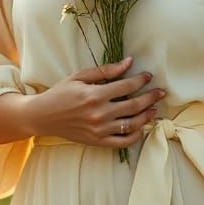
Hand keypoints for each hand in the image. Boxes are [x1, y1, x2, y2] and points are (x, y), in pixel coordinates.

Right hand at [30, 55, 165, 149]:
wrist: (43, 116)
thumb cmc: (61, 93)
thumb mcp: (80, 77)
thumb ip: (106, 70)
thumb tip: (129, 62)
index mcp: (95, 95)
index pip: (127, 87)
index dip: (141, 80)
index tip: (148, 76)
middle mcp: (99, 114)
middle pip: (134, 106)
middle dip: (150, 97)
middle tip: (161, 92)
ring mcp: (99, 130)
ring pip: (132, 125)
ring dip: (147, 116)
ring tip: (154, 109)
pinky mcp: (97, 141)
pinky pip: (122, 142)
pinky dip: (135, 136)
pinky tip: (141, 127)